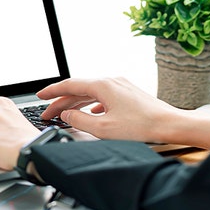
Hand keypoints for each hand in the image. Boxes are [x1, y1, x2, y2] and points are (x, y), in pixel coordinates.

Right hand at [38, 77, 209, 148]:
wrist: (169, 124)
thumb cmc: (141, 126)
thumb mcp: (103, 128)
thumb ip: (79, 120)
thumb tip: (66, 114)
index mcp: (102, 85)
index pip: (69, 85)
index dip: (52, 92)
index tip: (40, 97)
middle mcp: (111, 81)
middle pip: (79, 89)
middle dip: (61, 101)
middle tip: (47, 113)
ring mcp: (121, 86)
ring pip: (91, 93)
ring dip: (76, 103)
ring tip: (64, 114)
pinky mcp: (128, 94)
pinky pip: (103, 96)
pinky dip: (91, 104)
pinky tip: (91, 113)